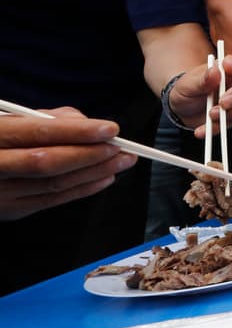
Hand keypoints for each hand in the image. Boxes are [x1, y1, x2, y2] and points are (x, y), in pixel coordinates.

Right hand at [0, 108, 133, 219]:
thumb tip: (84, 122)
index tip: (110, 128)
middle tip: (123, 149)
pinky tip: (103, 179)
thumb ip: (45, 117)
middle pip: (47, 163)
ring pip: (52, 185)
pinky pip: (50, 201)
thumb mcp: (7, 118)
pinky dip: (81, 190)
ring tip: (121, 162)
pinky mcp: (8, 210)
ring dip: (94, 174)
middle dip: (91, 155)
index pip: (37, 132)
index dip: (76, 131)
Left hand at [168, 55, 231, 135]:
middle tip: (223, 104)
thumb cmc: (187, 90)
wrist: (183, 109)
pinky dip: (218, 128)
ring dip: (231, 113)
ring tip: (210, 117)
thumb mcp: (187, 84)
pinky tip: (203, 130)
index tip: (227, 69)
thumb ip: (202, 79)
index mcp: (226, 68)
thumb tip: (215, 71)